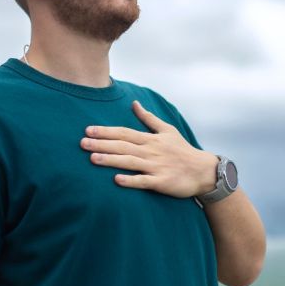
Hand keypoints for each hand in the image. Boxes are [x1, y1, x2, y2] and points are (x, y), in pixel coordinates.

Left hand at [80, 100, 218, 197]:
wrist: (203, 171)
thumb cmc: (182, 150)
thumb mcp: (167, 130)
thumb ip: (149, 118)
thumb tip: (134, 103)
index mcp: (151, 139)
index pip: (124, 133)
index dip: (106, 131)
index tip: (88, 130)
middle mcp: (151, 151)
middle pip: (123, 146)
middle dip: (102, 144)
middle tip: (82, 143)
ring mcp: (156, 167)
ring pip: (130, 162)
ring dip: (110, 160)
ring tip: (92, 159)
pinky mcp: (161, 182)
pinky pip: (143, 181)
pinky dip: (130, 180)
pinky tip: (116, 180)